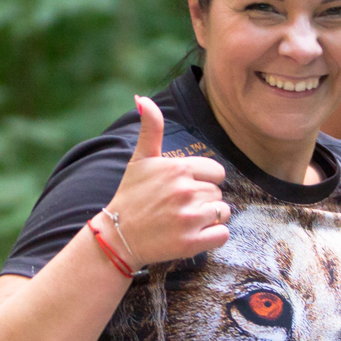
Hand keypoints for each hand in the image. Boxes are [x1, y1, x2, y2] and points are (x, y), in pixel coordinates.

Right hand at [104, 96, 230, 265]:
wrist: (117, 236)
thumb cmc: (131, 195)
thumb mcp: (140, 159)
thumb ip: (151, 128)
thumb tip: (142, 97)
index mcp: (178, 168)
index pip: (217, 172)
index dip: (204, 180)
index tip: (184, 189)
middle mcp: (186, 191)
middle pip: (218, 193)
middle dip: (204, 200)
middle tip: (179, 207)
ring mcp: (189, 218)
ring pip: (223, 213)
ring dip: (210, 218)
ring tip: (186, 220)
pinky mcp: (192, 242)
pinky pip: (223, 235)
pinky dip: (214, 236)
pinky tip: (194, 234)